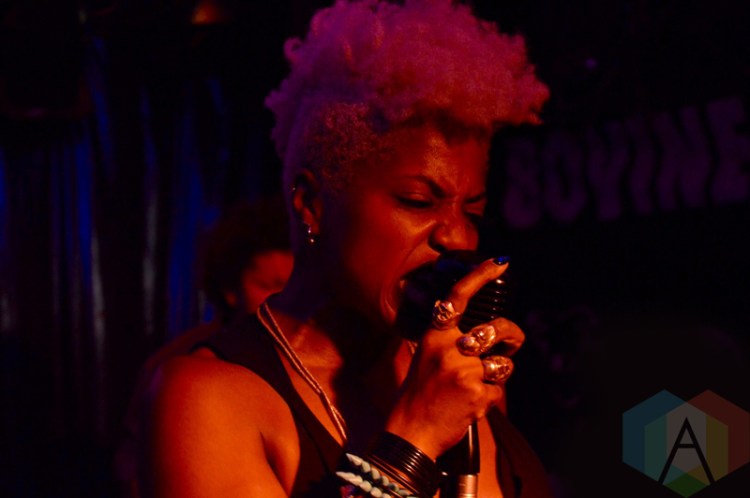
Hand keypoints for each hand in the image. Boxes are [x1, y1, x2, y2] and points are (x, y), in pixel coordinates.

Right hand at [385, 258, 524, 458]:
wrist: (410, 432)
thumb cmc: (419, 394)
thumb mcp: (426, 357)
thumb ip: (450, 341)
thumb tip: (483, 332)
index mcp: (434, 335)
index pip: (458, 297)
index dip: (481, 276)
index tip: (500, 262)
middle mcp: (450, 348)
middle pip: (497, 329)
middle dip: (513, 335)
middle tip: (513, 341)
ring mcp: (464, 370)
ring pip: (504, 363)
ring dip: (498, 373)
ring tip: (478, 384)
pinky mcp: (478, 393)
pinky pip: (499, 390)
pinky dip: (489, 398)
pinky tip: (470, 404)